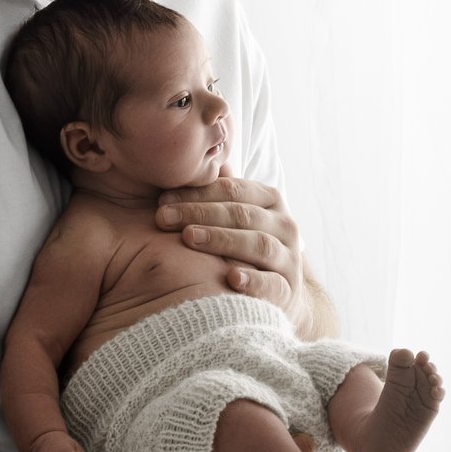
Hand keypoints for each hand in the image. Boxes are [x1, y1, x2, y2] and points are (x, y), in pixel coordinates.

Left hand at [158, 163, 305, 317]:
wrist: (274, 292)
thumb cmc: (242, 245)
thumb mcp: (234, 215)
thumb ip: (217, 190)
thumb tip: (193, 158)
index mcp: (269, 200)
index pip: (232, 190)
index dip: (196, 193)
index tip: (161, 200)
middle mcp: (284, 226)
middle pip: (242, 214)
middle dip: (199, 214)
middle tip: (163, 217)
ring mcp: (288, 259)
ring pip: (259, 245)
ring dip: (222, 239)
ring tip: (189, 238)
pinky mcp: (288, 291)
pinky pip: (273, 285)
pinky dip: (253, 281)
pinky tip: (230, 278)